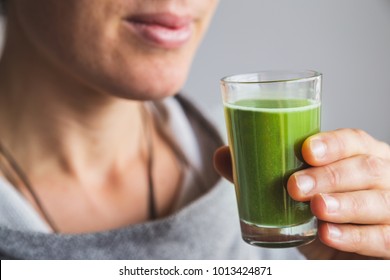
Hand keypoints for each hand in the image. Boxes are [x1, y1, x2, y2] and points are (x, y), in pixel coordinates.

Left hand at [214, 128, 389, 258]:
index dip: (333, 143)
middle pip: (366, 169)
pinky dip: (356, 237)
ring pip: (379, 202)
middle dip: (329, 176)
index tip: (306, 150)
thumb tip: (222, 155)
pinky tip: (329, 234)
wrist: (341, 250)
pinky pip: (384, 238)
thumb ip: (259, 175)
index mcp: (359, 156)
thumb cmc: (317, 213)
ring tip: (316, 208)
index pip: (354, 141)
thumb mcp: (291, 195)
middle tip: (295, 186)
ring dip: (345, 204)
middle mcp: (382, 177)